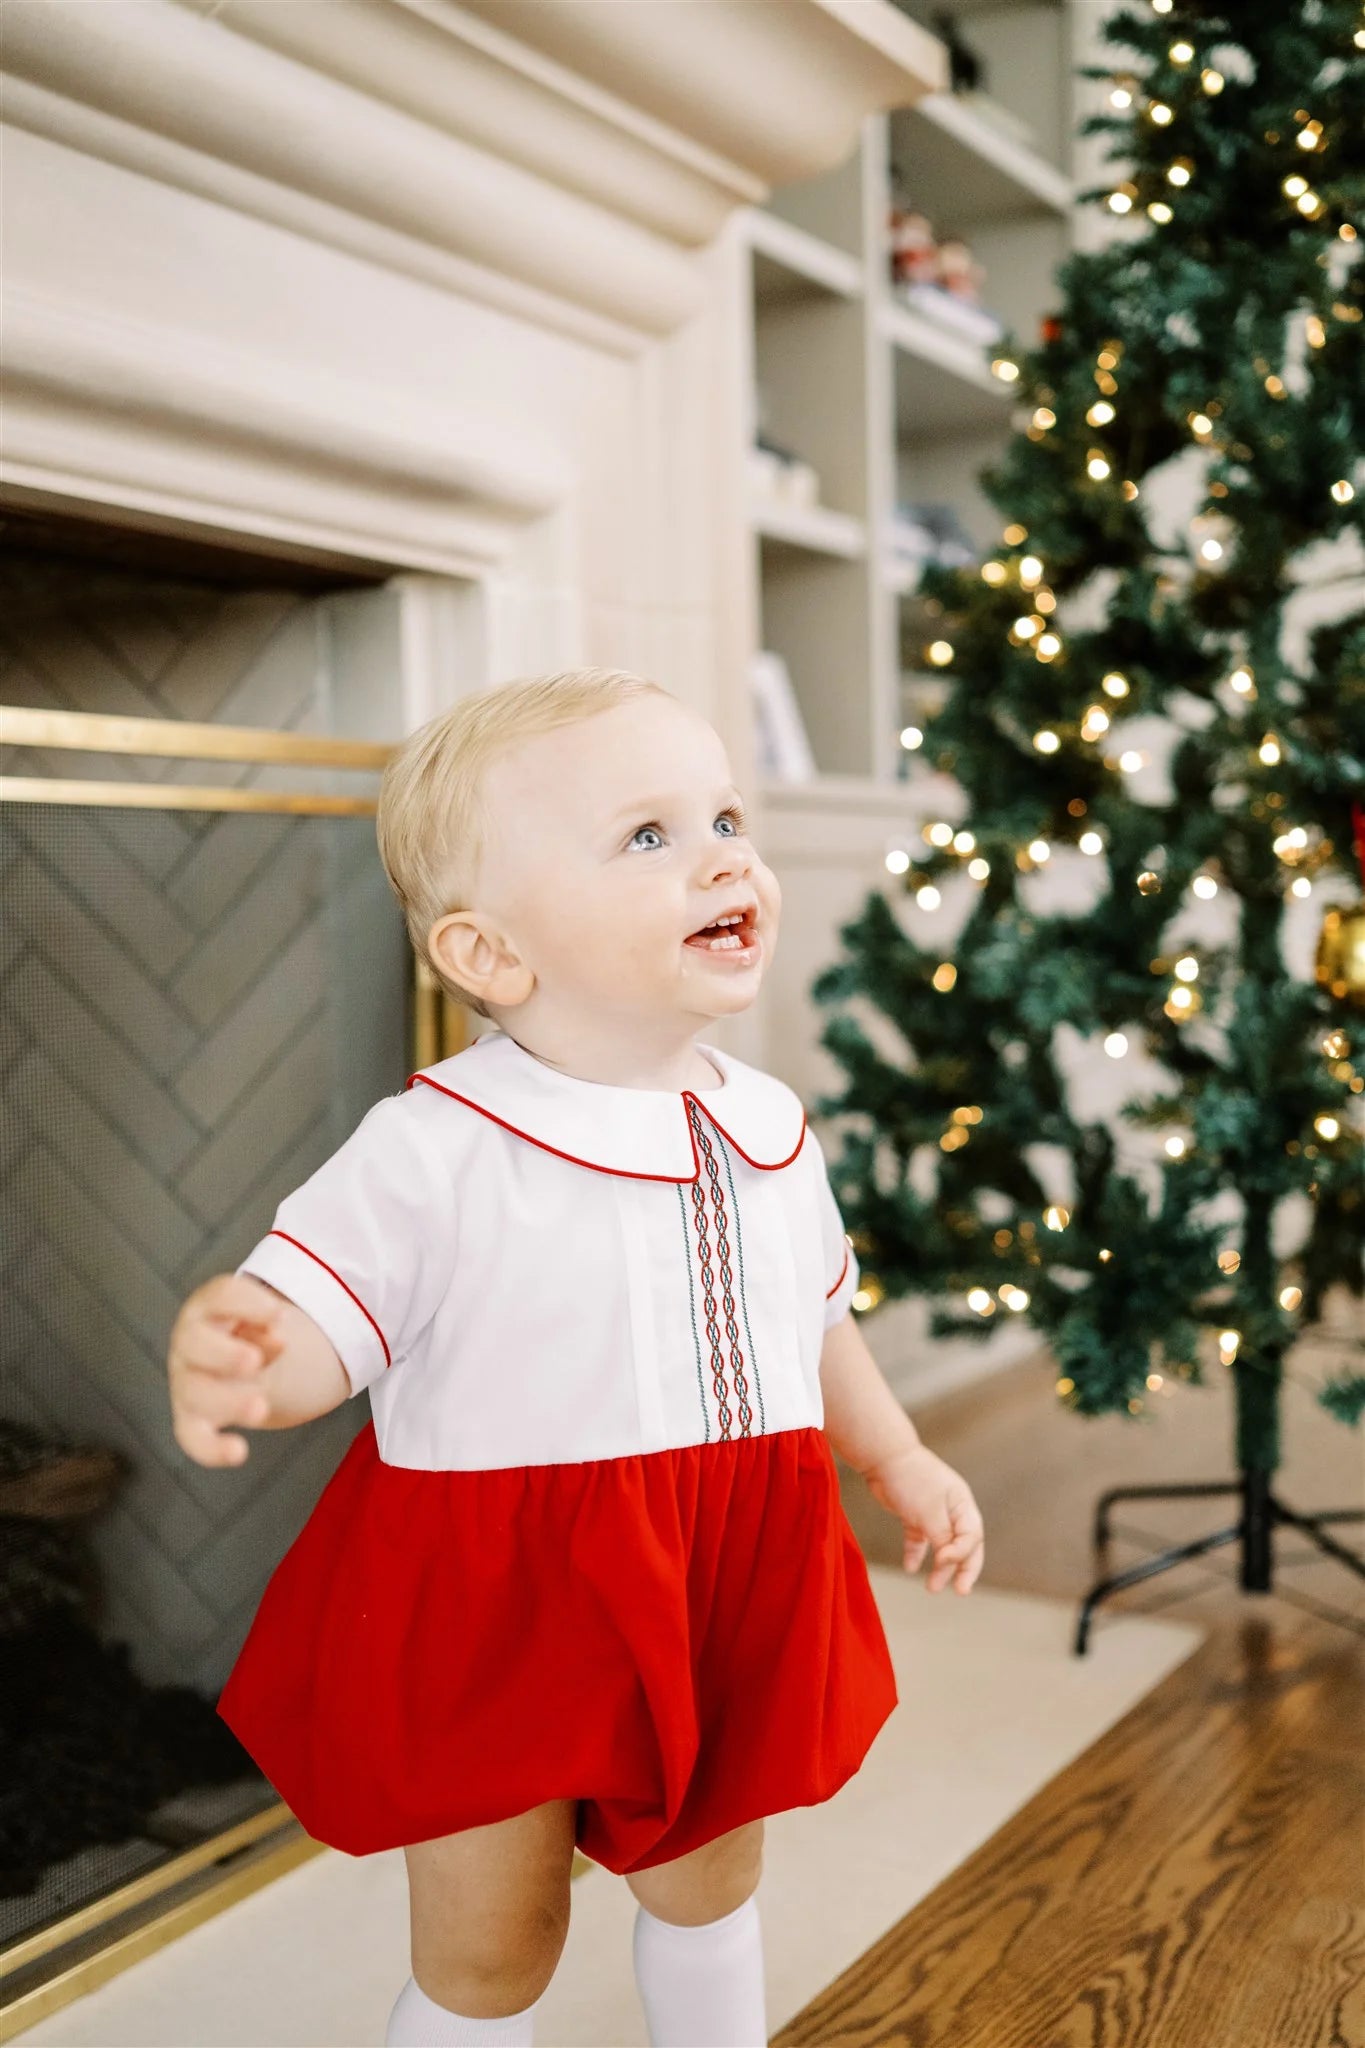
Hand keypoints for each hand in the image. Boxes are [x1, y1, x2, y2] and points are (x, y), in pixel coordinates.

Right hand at [167, 1273, 286, 1468]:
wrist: (242, 1367)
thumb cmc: (252, 1335)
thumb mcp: (263, 1322)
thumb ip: (270, 1327)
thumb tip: (276, 1341)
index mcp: (208, 1309)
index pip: (220, 1296)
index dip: (248, 1304)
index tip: (280, 1316)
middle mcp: (190, 1343)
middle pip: (193, 1344)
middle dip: (224, 1354)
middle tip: (255, 1362)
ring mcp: (187, 1382)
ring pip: (194, 1393)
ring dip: (227, 1401)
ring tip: (260, 1408)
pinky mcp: (191, 1418)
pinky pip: (193, 1437)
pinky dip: (212, 1449)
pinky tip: (238, 1452)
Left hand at [865, 1443, 983, 1592]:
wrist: (882, 1457)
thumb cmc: (911, 1481)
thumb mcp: (930, 1512)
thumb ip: (943, 1537)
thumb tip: (949, 1561)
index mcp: (962, 1505)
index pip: (972, 1538)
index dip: (962, 1555)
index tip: (942, 1561)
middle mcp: (952, 1509)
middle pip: (964, 1545)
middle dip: (963, 1569)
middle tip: (960, 1592)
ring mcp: (933, 1512)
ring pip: (942, 1546)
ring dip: (939, 1567)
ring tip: (931, 1587)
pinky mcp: (913, 1514)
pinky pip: (919, 1539)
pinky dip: (916, 1553)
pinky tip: (909, 1568)